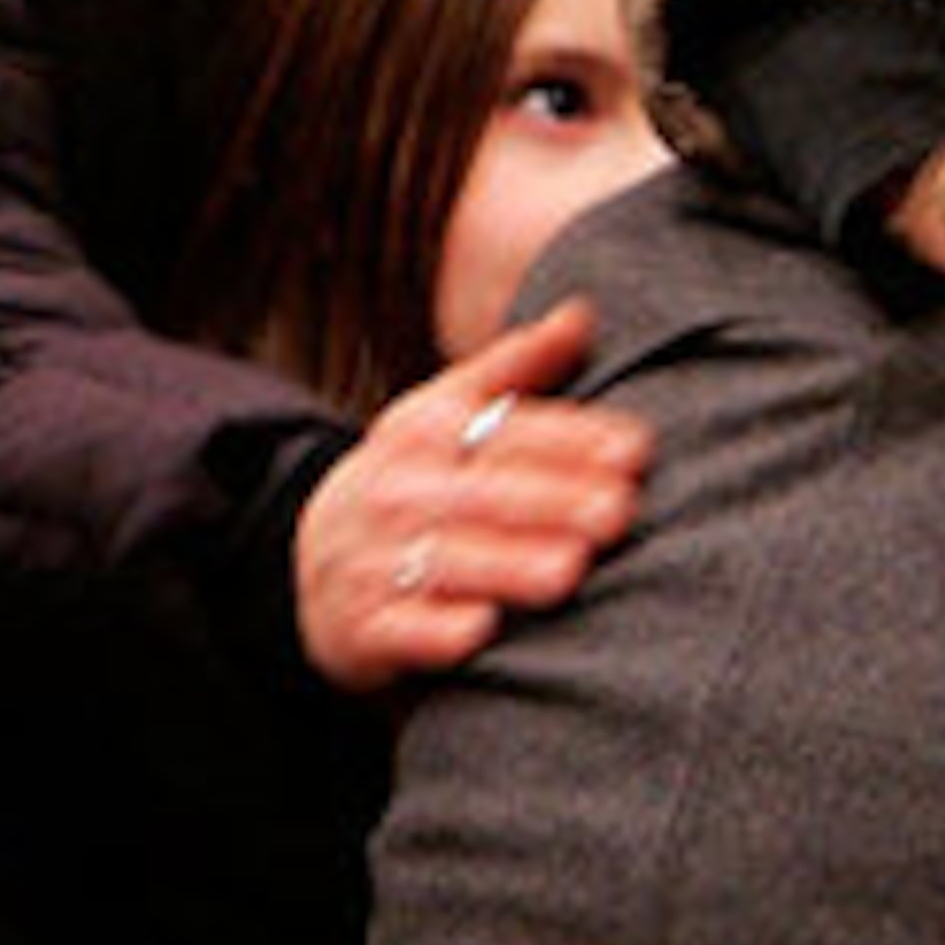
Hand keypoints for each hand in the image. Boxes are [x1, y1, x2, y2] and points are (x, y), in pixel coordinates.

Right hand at [293, 298, 649, 693]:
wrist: (310, 559)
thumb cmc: (411, 480)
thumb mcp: (444, 412)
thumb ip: (516, 364)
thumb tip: (583, 312)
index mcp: (421, 432)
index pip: (502, 431)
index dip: (570, 439)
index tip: (634, 450)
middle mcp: (395, 493)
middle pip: (481, 495)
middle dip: (552, 502)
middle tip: (619, 512)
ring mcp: (372, 561)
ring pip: (445, 561)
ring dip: (507, 567)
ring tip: (569, 569)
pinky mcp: (357, 628)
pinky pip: (396, 630)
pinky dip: (434, 633)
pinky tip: (480, 631)